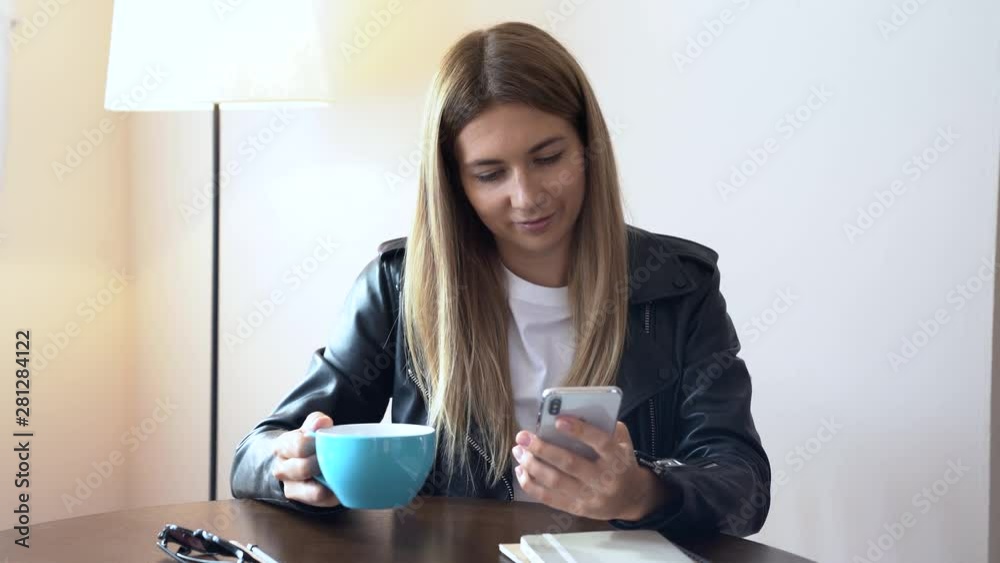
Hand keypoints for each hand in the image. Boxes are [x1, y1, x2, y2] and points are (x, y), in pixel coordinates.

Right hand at [272, 411, 339, 507]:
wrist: (295, 460)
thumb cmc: (306, 441)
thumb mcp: (309, 427)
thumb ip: (315, 422)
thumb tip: (323, 422)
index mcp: (281, 447)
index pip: (298, 446)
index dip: (315, 444)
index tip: (325, 440)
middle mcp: (282, 470)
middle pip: (302, 469)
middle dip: (322, 462)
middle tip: (335, 456)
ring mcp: (292, 488)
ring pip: (314, 492)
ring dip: (330, 481)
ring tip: (338, 471)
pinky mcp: (306, 502)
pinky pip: (325, 500)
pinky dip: (336, 493)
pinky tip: (340, 483)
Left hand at [511, 417, 670, 520]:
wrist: (632, 498)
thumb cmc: (620, 461)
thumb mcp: (622, 441)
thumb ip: (605, 426)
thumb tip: (573, 412)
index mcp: (617, 458)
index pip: (600, 442)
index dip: (579, 431)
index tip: (558, 419)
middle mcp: (604, 480)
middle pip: (570, 464)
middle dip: (542, 449)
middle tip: (523, 436)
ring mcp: (590, 497)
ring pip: (556, 482)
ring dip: (532, 465)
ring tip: (518, 451)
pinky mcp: (578, 509)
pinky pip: (549, 499)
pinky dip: (531, 485)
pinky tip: (521, 470)